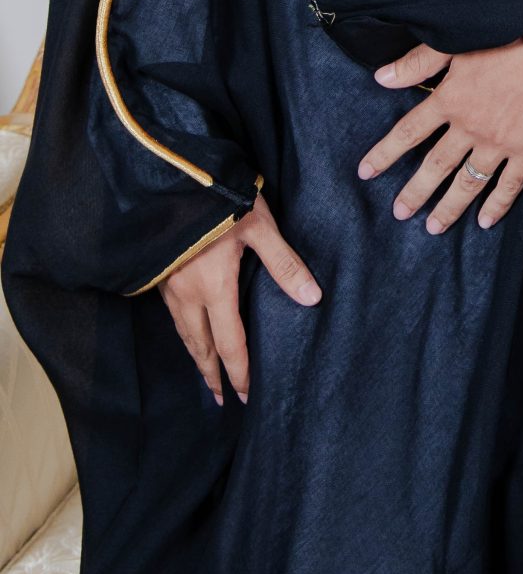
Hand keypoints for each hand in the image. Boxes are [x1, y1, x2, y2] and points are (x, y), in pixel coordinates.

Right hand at [159, 191, 321, 404]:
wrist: (170, 174)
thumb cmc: (219, 197)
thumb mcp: (259, 226)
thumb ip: (285, 264)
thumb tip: (313, 298)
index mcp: (214, 287)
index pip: (230, 343)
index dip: (239, 372)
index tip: (247, 395)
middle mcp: (187, 294)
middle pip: (201, 347)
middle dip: (213, 375)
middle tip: (223, 398)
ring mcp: (169, 286)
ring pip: (183, 333)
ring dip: (197, 357)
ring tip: (207, 375)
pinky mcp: (159, 273)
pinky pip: (173, 316)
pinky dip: (185, 334)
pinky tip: (190, 333)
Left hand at [359, 38, 522, 232]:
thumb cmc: (507, 40)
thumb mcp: (455, 44)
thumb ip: (417, 63)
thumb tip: (380, 78)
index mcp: (449, 101)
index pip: (408, 133)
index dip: (385, 154)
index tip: (366, 172)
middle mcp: (469, 128)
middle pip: (434, 166)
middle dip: (415, 192)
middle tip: (399, 213)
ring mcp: (498, 144)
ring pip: (467, 183)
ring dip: (448, 207)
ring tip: (433, 227)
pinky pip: (509, 185)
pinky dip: (497, 205)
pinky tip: (485, 221)